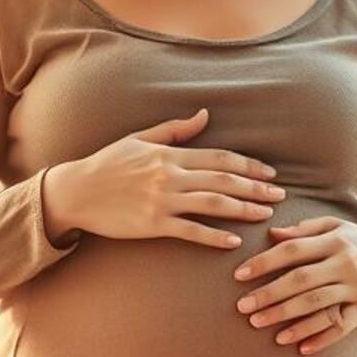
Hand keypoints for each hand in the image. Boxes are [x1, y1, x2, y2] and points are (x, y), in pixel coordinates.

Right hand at [42, 108, 283, 249]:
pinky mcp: (152, 225)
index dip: (248, 166)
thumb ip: (175, 129)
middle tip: (281, 196)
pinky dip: (214, 236)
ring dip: (243, 210)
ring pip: (213, 205)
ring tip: (266, 215)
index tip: (269, 174)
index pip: (219, 158)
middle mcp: (170, 176)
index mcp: (169, 154)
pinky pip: (189, 231)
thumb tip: (205, 115)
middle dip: (255, 189)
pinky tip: (234, 241)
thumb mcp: (139, 138)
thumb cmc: (107, 163)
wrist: (76, 191)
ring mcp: (162, 201)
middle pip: (223, 181)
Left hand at [232, 217, 356, 354]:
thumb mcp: (338, 227)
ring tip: (260, 325)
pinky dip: (320, 338)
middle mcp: (346, 263)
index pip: (292, 250)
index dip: (264, 262)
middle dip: (268, 294)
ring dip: (286, 317)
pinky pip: (340, 327)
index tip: (239, 275)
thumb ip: (305, 230)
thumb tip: (272, 233)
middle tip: (242, 308)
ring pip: (317, 305)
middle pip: (300, 280)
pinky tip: (298, 347)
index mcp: (335, 240)